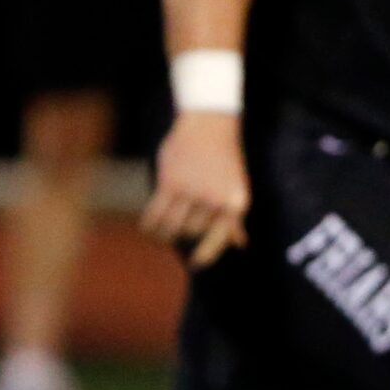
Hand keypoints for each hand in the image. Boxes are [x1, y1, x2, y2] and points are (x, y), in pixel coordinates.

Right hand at [142, 111, 250, 268]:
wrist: (210, 124)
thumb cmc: (224, 160)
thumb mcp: (235, 188)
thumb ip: (233, 217)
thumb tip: (239, 244)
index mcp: (235, 203)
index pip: (219, 238)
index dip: (207, 255)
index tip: (197, 265)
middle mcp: (215, 200)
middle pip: (192, 232)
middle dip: (184, 233)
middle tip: (179, 229)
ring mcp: (192, 191)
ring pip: (172, 227)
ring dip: (164, 233)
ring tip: (162, 232)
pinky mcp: (170, 183)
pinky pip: (155, 215)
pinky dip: (150, 225)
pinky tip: (149, 227)